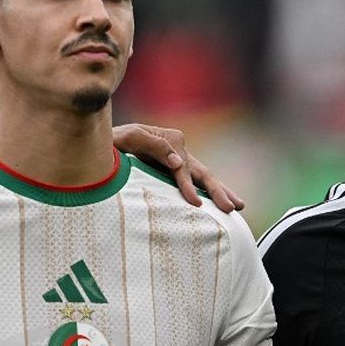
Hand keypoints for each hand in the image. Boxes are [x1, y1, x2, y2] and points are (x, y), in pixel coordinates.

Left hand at [111, 123, 244, 211]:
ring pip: (205, 178)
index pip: (183, 167)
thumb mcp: (129, 137)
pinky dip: (211, 193)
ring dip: (222, 193)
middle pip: (203, 173)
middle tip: (230, 208)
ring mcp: (181, 161)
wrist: (105, 142)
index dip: (189, 185)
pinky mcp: (176, 172)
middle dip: (218, 191)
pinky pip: (197, 182)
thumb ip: (154, 145)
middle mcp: (180, 150)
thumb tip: (178, 162)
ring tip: (239, 206)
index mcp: (172, 140)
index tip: (195, 203)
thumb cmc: (114, 140)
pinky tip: (223, 204)